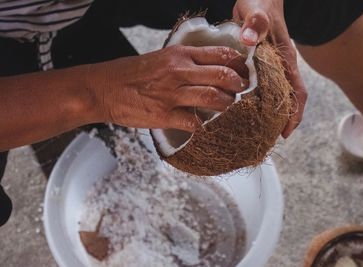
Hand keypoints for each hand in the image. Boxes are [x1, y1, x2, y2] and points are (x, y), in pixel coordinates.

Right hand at [89, 45, 248, 131]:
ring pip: (212, 98)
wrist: (103, 88)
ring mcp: (171, 94)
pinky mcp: (163, 115)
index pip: (220, 54)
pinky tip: (203, 125)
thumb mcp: (161, 58)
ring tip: (228, 107)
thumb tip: (210, 70)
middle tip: (241, 91)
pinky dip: (202, 125)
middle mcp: (178, 71)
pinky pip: (194, 122)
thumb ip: (186, 63)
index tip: (244, 72)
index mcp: (179, 55)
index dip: (238, 64)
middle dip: (238, 85)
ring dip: (226, 105)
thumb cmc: (131, 73)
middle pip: (222, 76)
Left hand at [233, 0, 307, 137]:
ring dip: (270, 114)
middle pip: (287, 100)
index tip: (285, 133)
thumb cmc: (260, 2)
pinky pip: (264, 88)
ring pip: (276, 97)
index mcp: (285, 59)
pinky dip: (259, 102)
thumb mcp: (256, 10)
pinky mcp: (262, 65)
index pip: (296, 92)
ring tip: (257, 132)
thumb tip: (250, 40)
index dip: (293, 114)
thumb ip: (256, 22)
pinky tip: (246, 111)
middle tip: (266, 139)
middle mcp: (282, 66)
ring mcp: (273, 66)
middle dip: (281, 121)